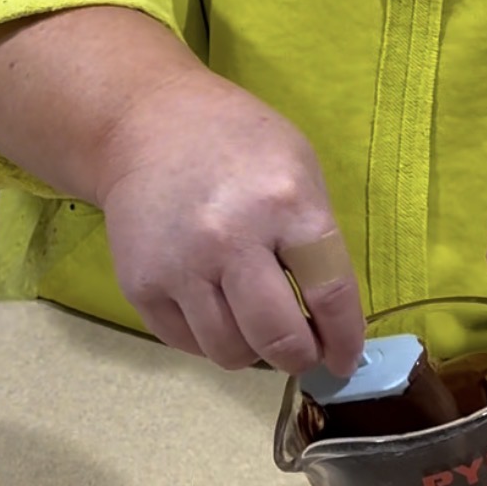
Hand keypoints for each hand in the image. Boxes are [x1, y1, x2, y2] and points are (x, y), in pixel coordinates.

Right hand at [97, 65, 364, 375]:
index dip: (345, 339)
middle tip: (302, 351)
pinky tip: (218, 311)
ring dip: (252, 352)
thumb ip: (318, 241)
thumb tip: (333, 321)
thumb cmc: (238, 145)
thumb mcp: (300, 170)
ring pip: (230, 352)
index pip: (330, 294)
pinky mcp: (141, 285)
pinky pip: (187, 343)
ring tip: (256, 327)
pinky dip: (210, 340)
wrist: (147, 126)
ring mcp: (180, 266)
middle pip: (278, 338)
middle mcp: (230, 239)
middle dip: (300, 357)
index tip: (345, 359)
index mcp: (285, 205)